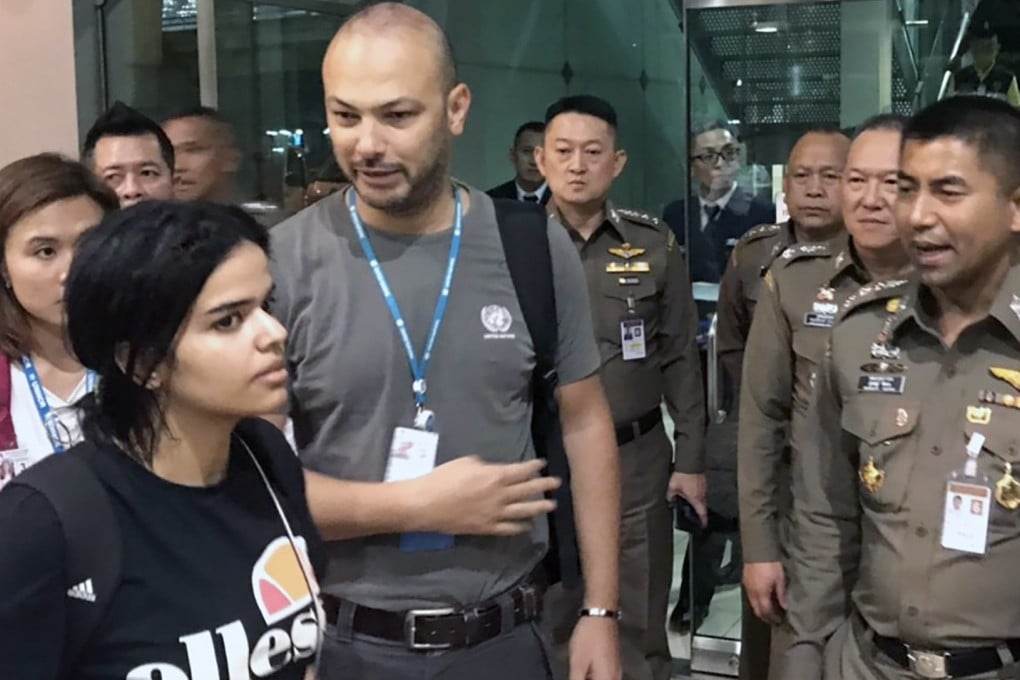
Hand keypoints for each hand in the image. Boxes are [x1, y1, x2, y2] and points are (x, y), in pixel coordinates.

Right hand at [413, 457, 560, 535]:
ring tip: (551, 505)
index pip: (521, 471)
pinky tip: (527, 526)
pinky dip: (520, 527)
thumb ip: (484, 466)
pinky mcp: (486, 528)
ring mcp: (495, 514)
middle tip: (557, 484)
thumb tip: (492, 470)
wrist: (426, 504)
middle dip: (544, 486)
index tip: (543, 464)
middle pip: (528, 490)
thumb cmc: (443, 478)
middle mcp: (500, 496)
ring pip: (523, 511)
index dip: (534, 467)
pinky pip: (508, 529)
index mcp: (495, 476)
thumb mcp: (465, 463)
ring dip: (539, 508)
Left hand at [569, 616, 620, 679]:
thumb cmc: (588, 638)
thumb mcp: (578, 663)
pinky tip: (585, 671)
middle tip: (577, 673)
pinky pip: (605, 677)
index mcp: (607, 679)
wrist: (600, 615)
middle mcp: (616, 677)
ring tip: (579, 671)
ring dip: (591, 678)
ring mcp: (617, 670)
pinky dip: (595, 676)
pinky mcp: (614, 663)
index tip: (577, 676)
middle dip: (587, 679)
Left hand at [667, 472, 707, 525]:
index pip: (702, 512)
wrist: (690, 461)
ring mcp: (704, 487)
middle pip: (703, 506)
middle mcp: (702, 494)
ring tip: (691, 501)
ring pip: (702, 497)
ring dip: (697, 500)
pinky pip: (701, 490)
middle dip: (700, 511)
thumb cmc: (683, 474)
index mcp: (696, 498)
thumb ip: (670, 495)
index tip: (704, 525)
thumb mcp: (673, 487)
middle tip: (695, 514)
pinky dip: (697, 492)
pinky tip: (690, 490)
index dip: (703, 520)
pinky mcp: (703, 481)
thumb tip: (669, 500)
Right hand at [743, 561, 786, 623]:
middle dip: (764, 616)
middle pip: (756, 609)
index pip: (766, 611)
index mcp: (761, 593)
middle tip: (772, 619)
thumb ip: (781, 593)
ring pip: (752, 603)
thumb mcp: (780, 578)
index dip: (772, 618)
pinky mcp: (744, 580)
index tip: (779, 621)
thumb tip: (785, 606)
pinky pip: (749, 595)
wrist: (757, 550)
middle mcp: (752, 592)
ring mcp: (747, 586)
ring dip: (759, 608)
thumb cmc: (771, 564)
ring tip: (768, 610)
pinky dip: (755, 600)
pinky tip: (761, 598)